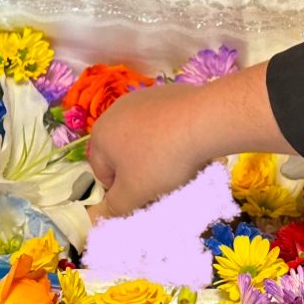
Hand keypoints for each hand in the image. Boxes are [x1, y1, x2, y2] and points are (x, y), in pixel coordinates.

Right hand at [88, 61, 295, 218]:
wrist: (202, 121)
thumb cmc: (160, 160)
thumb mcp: (134, 193)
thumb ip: (116, 206)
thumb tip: (109, 211)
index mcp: (101, 134)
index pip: (102, 173)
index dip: (122, 192)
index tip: (144, 198)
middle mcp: (116, 111)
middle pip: (124, 154)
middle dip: (141, 172)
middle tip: (163, 185)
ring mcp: (143, 97)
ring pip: (146, 138)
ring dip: (157, 154)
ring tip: (180, 166)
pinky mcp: (168, 92)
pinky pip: (166, 123)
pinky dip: (173, 136)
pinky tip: (190, 145)